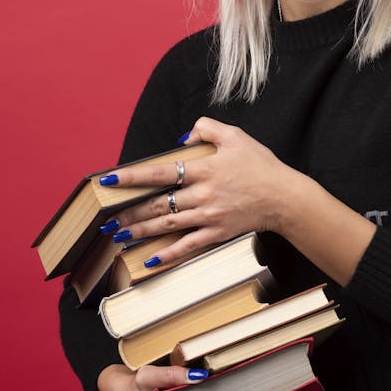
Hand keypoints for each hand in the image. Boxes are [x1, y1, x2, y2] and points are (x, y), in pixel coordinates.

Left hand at [100, 118, 304, 264]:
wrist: (285, 197)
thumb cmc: (262, 165)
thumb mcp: (236, 136)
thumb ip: (207, 128)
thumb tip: (182, 137)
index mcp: (204, 169)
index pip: (161, 172)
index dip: (133, 176)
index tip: (110, 180)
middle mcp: (202, 195)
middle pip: (158, 203)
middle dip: (128, 211)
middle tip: (105, 218)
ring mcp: (208, 217)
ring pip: (167, 225)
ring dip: (140, 231)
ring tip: (118, 235)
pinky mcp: (217, 234)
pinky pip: (188, 246)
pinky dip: (167, 255)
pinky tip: (148, 261)